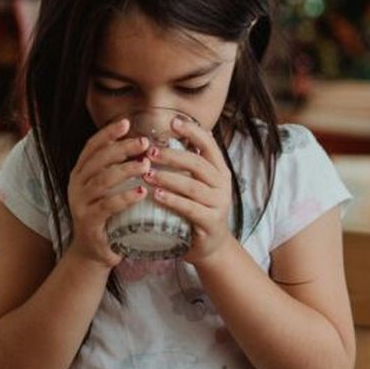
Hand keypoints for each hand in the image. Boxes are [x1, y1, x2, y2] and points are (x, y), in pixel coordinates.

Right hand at [66, 118, 151, 267]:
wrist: (94, 252)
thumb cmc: (108, 217)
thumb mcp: (109, 190)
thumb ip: (118, 170)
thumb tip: (146, 146)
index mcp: (81, 173)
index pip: (91, 147)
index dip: (108, 133)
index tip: (127, 122)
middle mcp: (76, 185)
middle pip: (99, 160)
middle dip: (122, 148)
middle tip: (144, 143)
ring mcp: (80, 204)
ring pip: (103, 180)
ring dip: (126, 170)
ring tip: (146, 166)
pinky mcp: (89, 222)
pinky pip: (107, 206)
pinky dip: (125, 197)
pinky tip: (141, 192)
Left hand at [143, 116, 233, 264]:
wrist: (210, 246)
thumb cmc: (197, 211)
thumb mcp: (196, 184)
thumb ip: (188, 164)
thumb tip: (170, 133)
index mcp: (219, 170)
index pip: (209, 145)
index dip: (192, 131)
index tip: (173, 122)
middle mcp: (222, 185)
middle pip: (198, 163)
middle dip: (172, 155)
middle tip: (149, 151)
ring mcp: (219, 204)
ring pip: (192, 186)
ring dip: (168, 177)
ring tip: (147, 173)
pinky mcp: (211, 222)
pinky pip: (190, 208)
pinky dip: (172, 200)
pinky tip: (155, 195)